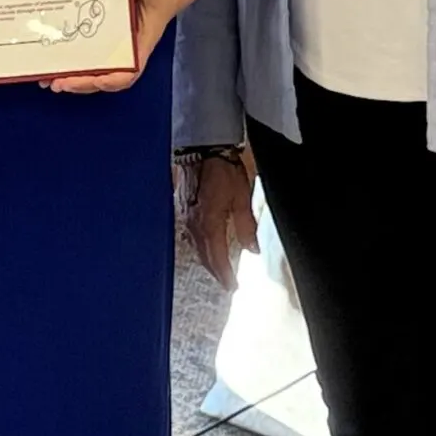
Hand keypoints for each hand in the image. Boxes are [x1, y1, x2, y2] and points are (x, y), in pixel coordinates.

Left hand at [45, 0, 170, 94]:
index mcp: (139, 46)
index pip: (129, 72)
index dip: (114, 80)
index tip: (98, 81)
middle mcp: (123, 56)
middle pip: (103, 80)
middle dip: (81, 84)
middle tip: (59, 83)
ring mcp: (108, 54)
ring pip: (90, 77)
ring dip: (69, 82)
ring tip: (47, 81)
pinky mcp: (97, 48)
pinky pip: (82, 64)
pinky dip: (65, 70)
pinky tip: (46, 71)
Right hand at [179, 153, 257, 291]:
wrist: (202, 149)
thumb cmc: (222, 170)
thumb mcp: (241, 198)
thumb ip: (247, 227)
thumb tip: (253, 249)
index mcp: (209, 224)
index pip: (217, 258)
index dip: (225, 275)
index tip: (232, 286)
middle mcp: (193, 225)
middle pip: (204, 257)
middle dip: (216, 271)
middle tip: (227, 282)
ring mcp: (185, 218)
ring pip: (196, 247)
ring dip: (207, 260)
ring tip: (219, 268)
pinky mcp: (182, 210)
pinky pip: (190, 235)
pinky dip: (200, 246)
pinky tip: (206, 246)